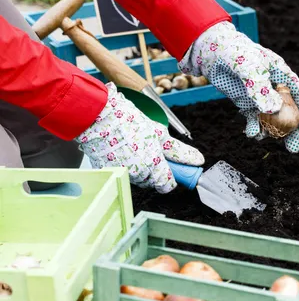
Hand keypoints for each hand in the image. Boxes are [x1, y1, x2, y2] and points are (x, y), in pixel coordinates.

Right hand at [76, 83, 203, 192]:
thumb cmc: (129, 120)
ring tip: (134, 145)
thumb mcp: (159, 133)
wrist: (98, 115)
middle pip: (152, 181)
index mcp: (153, 166)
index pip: (168, 185)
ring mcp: (122, 174)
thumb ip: (179, 151)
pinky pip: (123, 172)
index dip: (171, 176)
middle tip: (151, 150)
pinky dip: (125, 163)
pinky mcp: (109, 171)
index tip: (171, 168)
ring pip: (138, 177)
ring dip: (140, 166)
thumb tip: (198, 160)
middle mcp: (138, 175)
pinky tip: (122, 148)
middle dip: (155, 169)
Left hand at [179, 22, 298, 152]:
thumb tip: (274, 109)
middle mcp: (273, 86)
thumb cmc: (234, 54)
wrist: (213, 55)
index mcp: (280, 73)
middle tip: (296, 148)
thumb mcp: (247, 68)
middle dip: (292, 129)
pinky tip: (253, 134)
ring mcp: (260, 96)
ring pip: (272, 118)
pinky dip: (255, 128)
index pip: (297, 92)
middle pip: (288, 110)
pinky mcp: (247, 104)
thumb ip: (259, 87)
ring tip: (270, 139)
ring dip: (272, 131)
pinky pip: (254, 119)